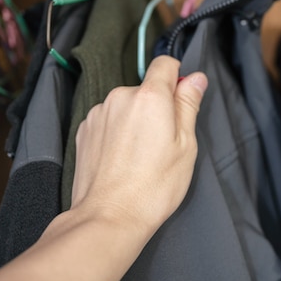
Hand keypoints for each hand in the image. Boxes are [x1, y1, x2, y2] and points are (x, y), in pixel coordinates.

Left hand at [71, 55, 207, 238]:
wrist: (109, 217)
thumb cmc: (154, 186)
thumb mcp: (186, 145)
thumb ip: (188, 105)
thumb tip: (195, 79)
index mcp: (150, 97)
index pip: (165, 64)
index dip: (177, 77)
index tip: (182, 98)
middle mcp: (120, 97)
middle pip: (146, 89)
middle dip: (157, 108)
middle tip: (164, 142)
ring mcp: (99, 113)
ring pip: (127, 106)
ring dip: (136, 120)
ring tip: (141, 156)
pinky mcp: (85, 130)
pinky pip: (109, 120)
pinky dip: (118, 133)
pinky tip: (123, 159)